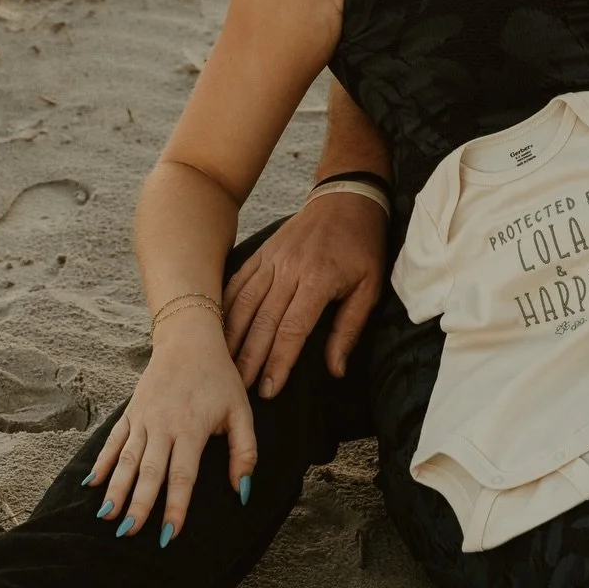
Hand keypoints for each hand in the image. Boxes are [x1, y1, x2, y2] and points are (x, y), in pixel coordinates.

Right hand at [82, 308, 253, 547]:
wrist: (189, 338)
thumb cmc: (219, 377)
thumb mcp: (242, 410)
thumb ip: (245, 451)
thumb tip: (243, 491)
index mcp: (192, 427)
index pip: (182, 475)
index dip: (176, 507)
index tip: (169, 535)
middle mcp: (164, 424)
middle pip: (149, 470)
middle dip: (138, 503)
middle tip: (128, 532)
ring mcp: (144, 417)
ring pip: (127, 458)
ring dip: (116, 488)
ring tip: (107, 516)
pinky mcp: (131, 410)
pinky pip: (114, 439)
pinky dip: (102, 461)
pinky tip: (91, 484)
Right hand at [223, 191, 386, 398]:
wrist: (347, 197)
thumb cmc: (362, 245)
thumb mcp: (370, 287)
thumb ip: (350, 329)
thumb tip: (335, 370)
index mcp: (318, 278)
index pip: (292, 329)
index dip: (278, 362)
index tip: (269, 390)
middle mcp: (289, 268)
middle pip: (263, 320)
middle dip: (249, 359)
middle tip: (239, 389)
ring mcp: (272, 258)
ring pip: (244, 302)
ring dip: (232, 337)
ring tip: (225, 367)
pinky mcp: (262, 251)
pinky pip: (238, 281)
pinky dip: (226, 307)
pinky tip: (218, 330)